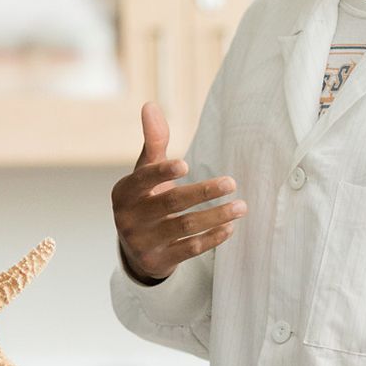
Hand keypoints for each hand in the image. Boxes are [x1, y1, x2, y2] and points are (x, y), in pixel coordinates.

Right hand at [111, 103, 246, 282]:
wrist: (136, 248)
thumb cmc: (145, 199)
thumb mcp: (144, 172)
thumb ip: (153, 141)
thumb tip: (150, 105)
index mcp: (124, 193)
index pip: (143, 180)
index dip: (162, 173)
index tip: (186, 164)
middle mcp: (128, 218)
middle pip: (170, 203)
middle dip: (203, 192)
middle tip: (231, 182)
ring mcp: (142, 242)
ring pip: (184, 227)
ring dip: (215, 216)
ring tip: (241, 206)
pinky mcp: (158, 261)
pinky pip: (189, 249)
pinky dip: (211, 238)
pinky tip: (230, 227)